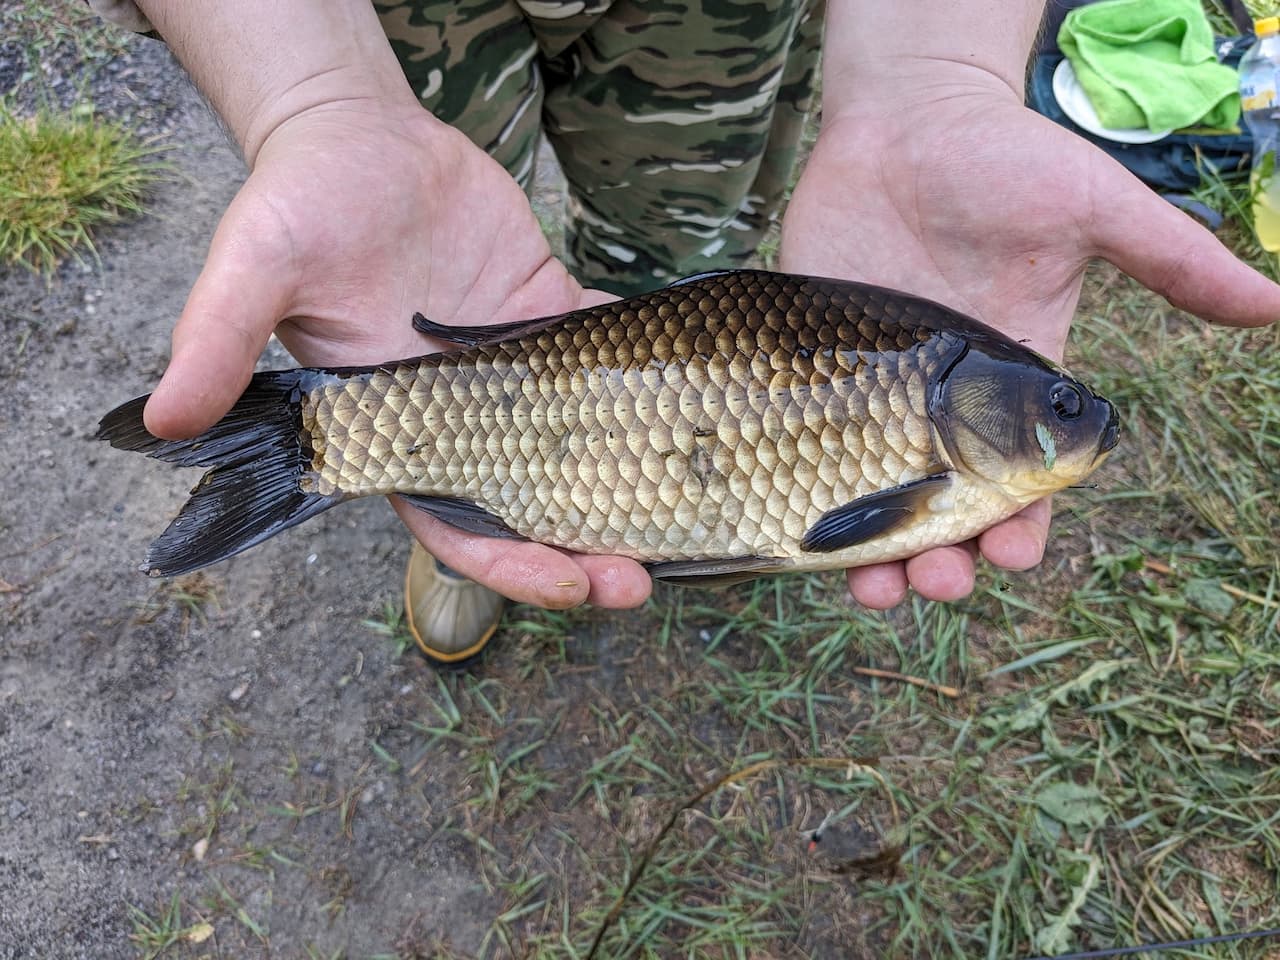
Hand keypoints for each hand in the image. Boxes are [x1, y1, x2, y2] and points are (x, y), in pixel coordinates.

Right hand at [143, 101, 651, 608]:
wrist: (354, 138)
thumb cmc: (297, 205)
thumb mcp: (251, 268)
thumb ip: (217, 341)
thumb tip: (163, 418)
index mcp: (402, 432)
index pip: (458, 522)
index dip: (510, 565)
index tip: (569, 585)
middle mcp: (469, 418)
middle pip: (536, 508)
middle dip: (589, 552)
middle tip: (646, 579)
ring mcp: (518, 372)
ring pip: (585, 449)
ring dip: (633, 489)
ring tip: (689, 521)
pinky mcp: (551, 316)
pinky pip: (610, 359)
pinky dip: (652, 385)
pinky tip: (700, 410)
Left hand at [781, 78, 1279, 608]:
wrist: (906, 118)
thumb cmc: (1004, 159)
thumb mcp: (1094, 208)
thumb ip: (1173, 262)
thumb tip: (1277, 306)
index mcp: (1011, 384)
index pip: (1019, 480)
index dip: (1019, 526)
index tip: (1014, 555)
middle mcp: (938, 403)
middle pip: (942, 508)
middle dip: (945, 559)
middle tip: (940, 581)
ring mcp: (869, 390)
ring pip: (870, 497)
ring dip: (875, 552)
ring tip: (877, 586)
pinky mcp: (811, 368)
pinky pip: (803, 447)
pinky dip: (803, 497)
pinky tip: (802, 534)